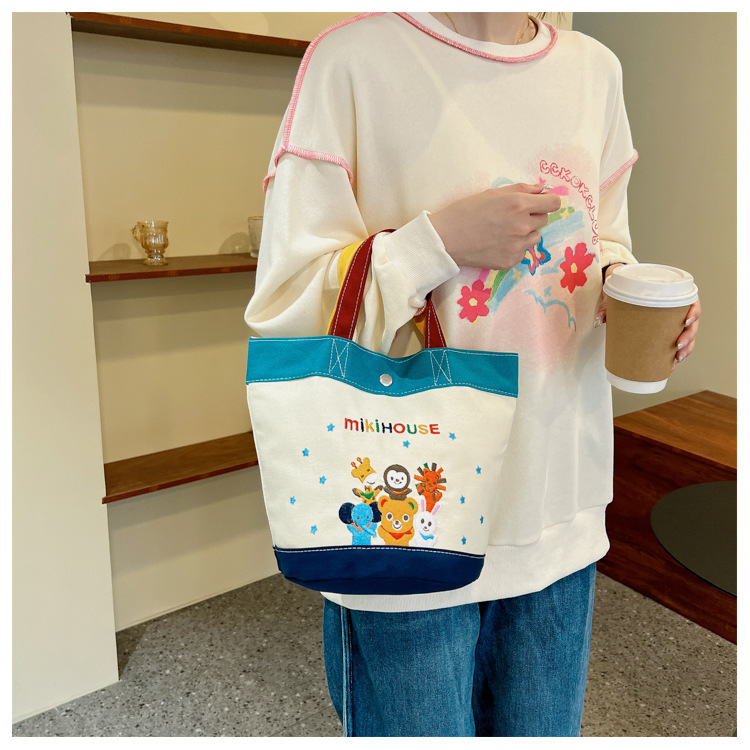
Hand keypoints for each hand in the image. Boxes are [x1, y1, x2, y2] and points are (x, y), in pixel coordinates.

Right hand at [428, 183, 561, 268]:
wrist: (446, 239)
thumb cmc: (466, 211)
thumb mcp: (492, 193)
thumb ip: (521, 190)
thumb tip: (542, 189)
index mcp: (519, 205)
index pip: (553, 203)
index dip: (547, 202)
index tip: (540, 203)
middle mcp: (522, 226)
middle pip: (544, 220)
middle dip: (532, 216)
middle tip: (511, 217)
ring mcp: (517, 246)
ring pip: (534, 237)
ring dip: (525, 233)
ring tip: (503, 232)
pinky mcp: (510, 261)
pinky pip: (522, 252)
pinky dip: (514, 247)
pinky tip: (496, 244)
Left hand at [597, 265, 700, 368]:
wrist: (623, 290)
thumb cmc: (626, 290)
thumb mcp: (618, 294)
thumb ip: (608, 305)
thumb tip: (599, 319)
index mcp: (672, 295)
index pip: (692, 302)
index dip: (694, 312)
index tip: (687, 321)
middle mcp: (676, 309)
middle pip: (692, 324)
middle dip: (689, 337)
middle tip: (678, 345)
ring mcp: (672, 322)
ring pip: (688, 336)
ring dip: (686, 349)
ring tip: (677, 358)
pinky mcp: (665, 333)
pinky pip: (677, 344)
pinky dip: (676, 354)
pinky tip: (673, 363)